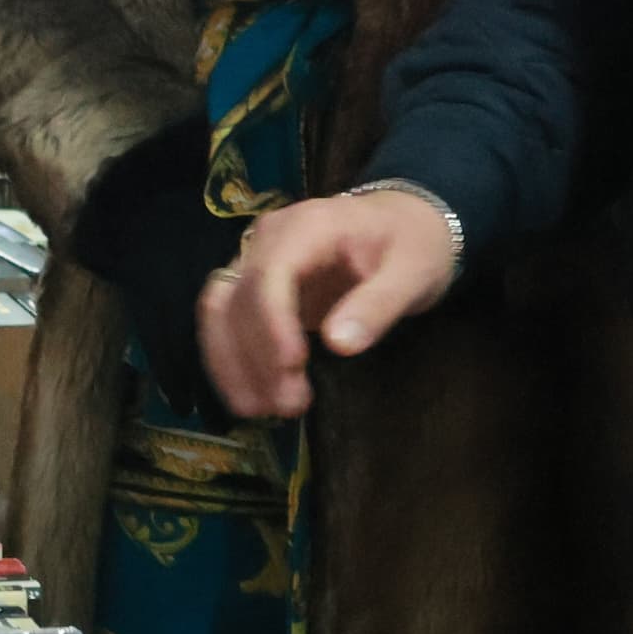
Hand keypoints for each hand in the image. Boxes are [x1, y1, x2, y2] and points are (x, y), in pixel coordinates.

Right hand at [198, 188, 457, 419]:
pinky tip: (249, 397)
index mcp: (309, 226)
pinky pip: (225, 322)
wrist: (405, 222)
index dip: (273, 324)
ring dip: (231, 363)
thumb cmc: (412, 244)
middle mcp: (269, 239)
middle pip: (238, 297)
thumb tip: (339, 344)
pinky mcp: (255, 288)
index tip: (292, 368)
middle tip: (288, 406)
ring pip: (219, 311)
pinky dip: (229, 360)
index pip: (270, 274)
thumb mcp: (413, 272)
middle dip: (255, 357)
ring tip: (261, 410)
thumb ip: (379, 305)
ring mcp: (256, 261)